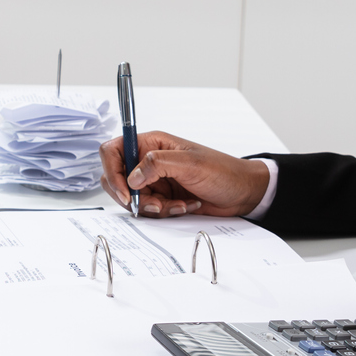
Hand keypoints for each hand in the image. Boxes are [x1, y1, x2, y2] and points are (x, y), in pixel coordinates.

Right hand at [97, 131, 271, 217]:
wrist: (242, 193)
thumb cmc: (223, 171)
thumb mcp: (191, 164)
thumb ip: (157, 165)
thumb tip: (131, 177)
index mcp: (151, 143)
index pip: (113, 151)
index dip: (113, 172)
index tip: (126, 193)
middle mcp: (148, 160)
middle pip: (118, 179)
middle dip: (133, 197)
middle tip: (155, 204)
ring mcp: (154, 180)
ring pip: (132, 199)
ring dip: (152, 207)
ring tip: (177, 205)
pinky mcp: (162, 197)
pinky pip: (148, 209)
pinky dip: (164, 212)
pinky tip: (184, 206)